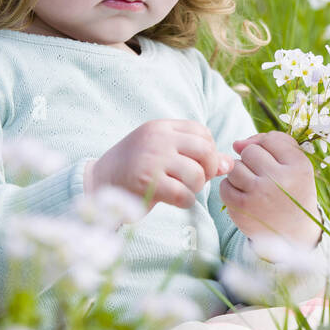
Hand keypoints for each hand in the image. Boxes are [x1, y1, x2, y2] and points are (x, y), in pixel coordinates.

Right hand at [84, 119, 234, 210]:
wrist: (99, 183)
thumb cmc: (137, 169)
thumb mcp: (165, 154)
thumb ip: (196, 156)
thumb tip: (230, 164)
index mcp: (161, 127)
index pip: (202, 132)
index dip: (208, 151)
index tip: (197, 164)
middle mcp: (158, 139)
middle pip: (205, 151)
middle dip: (208, 169)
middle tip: (196, 180)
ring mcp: (152, 159)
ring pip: (197, 174)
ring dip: (195, 188)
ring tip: (182, 190)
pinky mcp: (148, 182)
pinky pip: (184, 194)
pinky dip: (186, 201)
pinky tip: (176, 200)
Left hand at [220, 131, 322, 248]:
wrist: (294, 237)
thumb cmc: (293, 195)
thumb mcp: (297, 166)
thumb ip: (274, 143)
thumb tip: (237, 143)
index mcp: (299, 166)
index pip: (271, 140)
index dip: (268, 149)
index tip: (275, 164)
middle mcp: (280, 179)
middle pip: (250, 151)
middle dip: (253, 161)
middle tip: (265, 179)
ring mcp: (259, 194)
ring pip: (235, 166)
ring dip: (240, 174)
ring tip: (254, 188)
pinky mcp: (242, 209)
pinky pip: (224, 185)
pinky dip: (231, 190)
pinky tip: (245, 197)